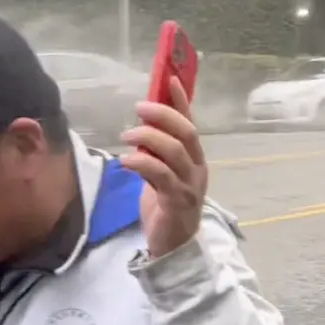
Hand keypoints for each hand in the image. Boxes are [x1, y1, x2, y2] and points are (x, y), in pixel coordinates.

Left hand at [119, 77, 207, 257]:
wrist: (172, 246)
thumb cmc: (165, 207)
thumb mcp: (160, 174)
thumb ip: (156, 153)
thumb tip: (141, 127)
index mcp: (195, 159)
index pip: (191, 123)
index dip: (181, 101)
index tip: (169, 78)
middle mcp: (198, 168)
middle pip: (187, 133)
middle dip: (163, 115)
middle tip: (139, 108)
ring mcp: (190, 185)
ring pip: (174, 151)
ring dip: (148, 138)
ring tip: (126, 136)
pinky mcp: (177, 201)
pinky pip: (161, 175)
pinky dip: (142, 163)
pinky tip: (126, 161)